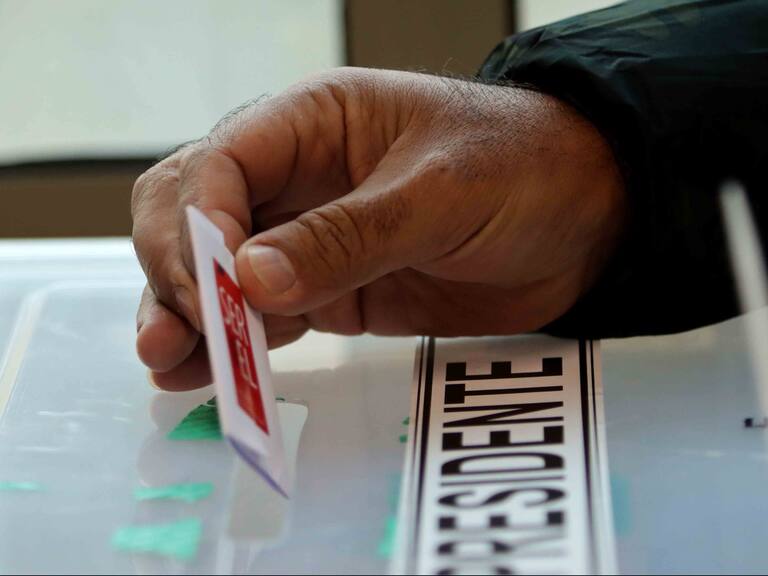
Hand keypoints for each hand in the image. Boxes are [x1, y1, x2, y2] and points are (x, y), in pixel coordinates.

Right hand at [132, 67, 624, 390]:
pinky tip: (207, 373)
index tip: (212, 285)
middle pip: (197, 213)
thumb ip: (347, 236)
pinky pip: (266, 313)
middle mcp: (298, 179)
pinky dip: (234, 342)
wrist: (582, 220)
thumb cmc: (521, 170)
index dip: (201, 223)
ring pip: (219, 270)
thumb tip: (248, 279)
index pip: (221, 164)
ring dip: (189, 313)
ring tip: (170, 362)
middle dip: (177, 269)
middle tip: (181, 330)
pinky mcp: (332, 291)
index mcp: (313, 124)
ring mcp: (311, 239)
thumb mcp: (438, 193)